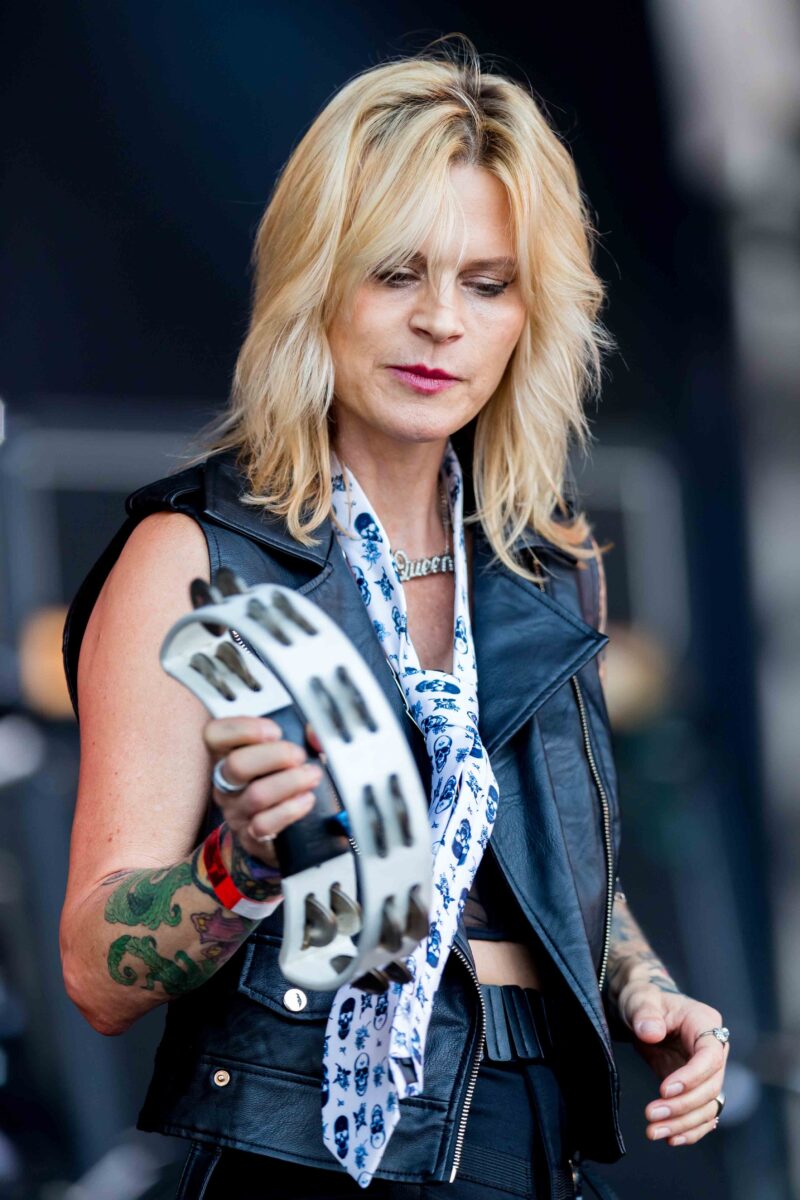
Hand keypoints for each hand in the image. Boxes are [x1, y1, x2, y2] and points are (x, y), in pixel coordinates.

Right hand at [203, 716, 323, 865]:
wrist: (286, 831)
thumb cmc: (285, 783)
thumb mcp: (292, 754)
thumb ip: (303, 738)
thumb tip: (315, 733)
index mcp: (229, 754)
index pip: (215, 734)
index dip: (243, 728)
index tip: (274, 731)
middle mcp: (226, 783)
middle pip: (236, 764)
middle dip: (276, 755)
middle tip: (299, 756)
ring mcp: (235, 811)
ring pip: (256, 795)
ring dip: (291, 782)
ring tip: (311, 776)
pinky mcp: (249, 836)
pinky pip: (264, 824)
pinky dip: (290, 810)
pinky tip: (306, 800)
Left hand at [620, 980, 728, 1146]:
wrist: (641, 1008)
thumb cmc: (643, 997)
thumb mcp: (640, 998)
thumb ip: (645, 1013)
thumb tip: (651, 1032)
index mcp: (705, 1023)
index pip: (709, 1056)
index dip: (691, 1077)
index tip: (663, 1090)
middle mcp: (714, 1050)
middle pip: (711, 1087)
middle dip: (683, 1106)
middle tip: (651, 1115)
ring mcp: (707, 1071)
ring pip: (708, 1106)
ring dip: (684, 1124)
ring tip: (654, 1132)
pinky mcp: (696, 1087)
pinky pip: (702, 1114)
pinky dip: (690, 1130)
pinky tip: (671, 1139)